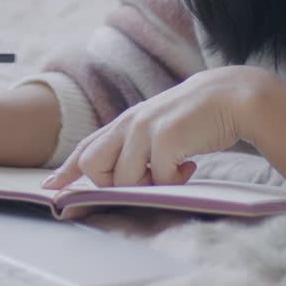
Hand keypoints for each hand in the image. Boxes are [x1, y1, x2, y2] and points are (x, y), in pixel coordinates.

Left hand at [42, 66, 277, 188]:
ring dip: (148, 185)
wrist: (234, 96)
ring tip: (174, 172)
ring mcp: (145, 129)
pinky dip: (175, 181)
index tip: (51, 188)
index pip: (87, 148)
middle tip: (142, 181)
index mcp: (127, 121)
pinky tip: (191, 166)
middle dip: (110, 185)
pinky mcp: (165, 137)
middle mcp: (130, 123)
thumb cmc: (198, 117)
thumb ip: (139, 144)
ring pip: (123, 179)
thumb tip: (123, 176)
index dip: (67, 170)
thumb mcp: (161, 127)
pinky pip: (158, 179)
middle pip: (93, 166)